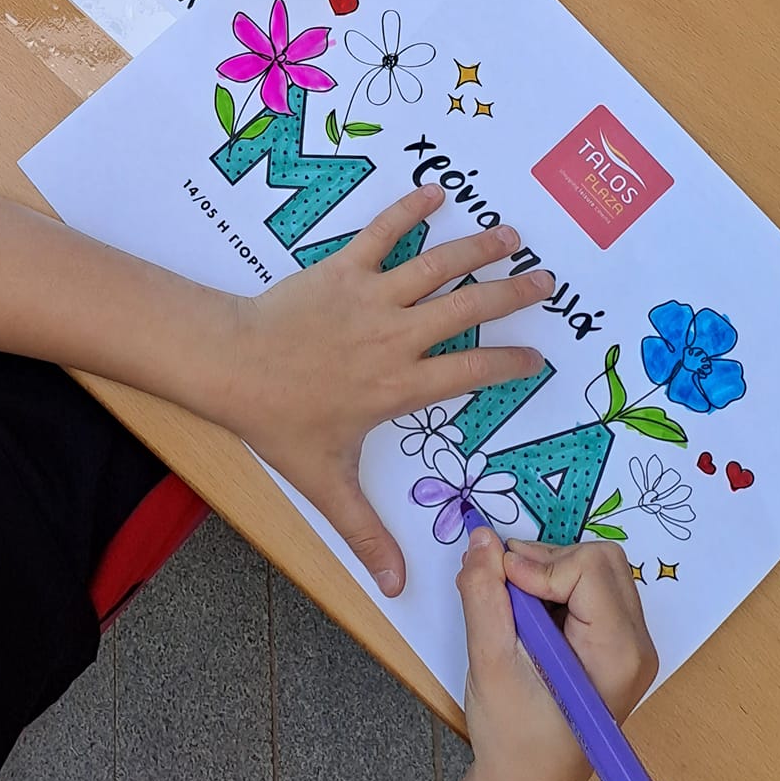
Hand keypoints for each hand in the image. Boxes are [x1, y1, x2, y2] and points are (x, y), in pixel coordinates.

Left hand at [220, 189, 551, 596]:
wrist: (232, 367)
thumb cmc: (280, 423)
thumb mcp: (327, 482)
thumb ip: (367, 532)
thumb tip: (396, 589)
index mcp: (401, 386)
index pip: (472, 373)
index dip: (510, 365)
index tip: (538, 359)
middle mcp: (397, 337)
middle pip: (469, 309)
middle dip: (512, 294)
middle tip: (547, 283)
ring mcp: (372, 296)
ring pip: (436, 265)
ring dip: (476, 247)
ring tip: (510, 236)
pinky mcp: (344, 267)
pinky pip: (382, 233)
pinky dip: (408, 210)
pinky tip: (434, 191)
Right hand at [457, 528, 657, 780]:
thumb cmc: (513, 736)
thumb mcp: (490, 661)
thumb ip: (484, 595)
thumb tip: (483, 539)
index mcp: (618, 652)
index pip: (587, 566)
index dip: (537, 566)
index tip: (500, 585)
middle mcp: (637, 644)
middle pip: (600, 559)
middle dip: (546, 561)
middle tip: (504, 588)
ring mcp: (631, 646)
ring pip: (596, 567)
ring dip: (548, 572)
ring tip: (513, 609)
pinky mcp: (616, 645)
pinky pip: (592, 588)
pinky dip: (556, 587)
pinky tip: (530, 620)